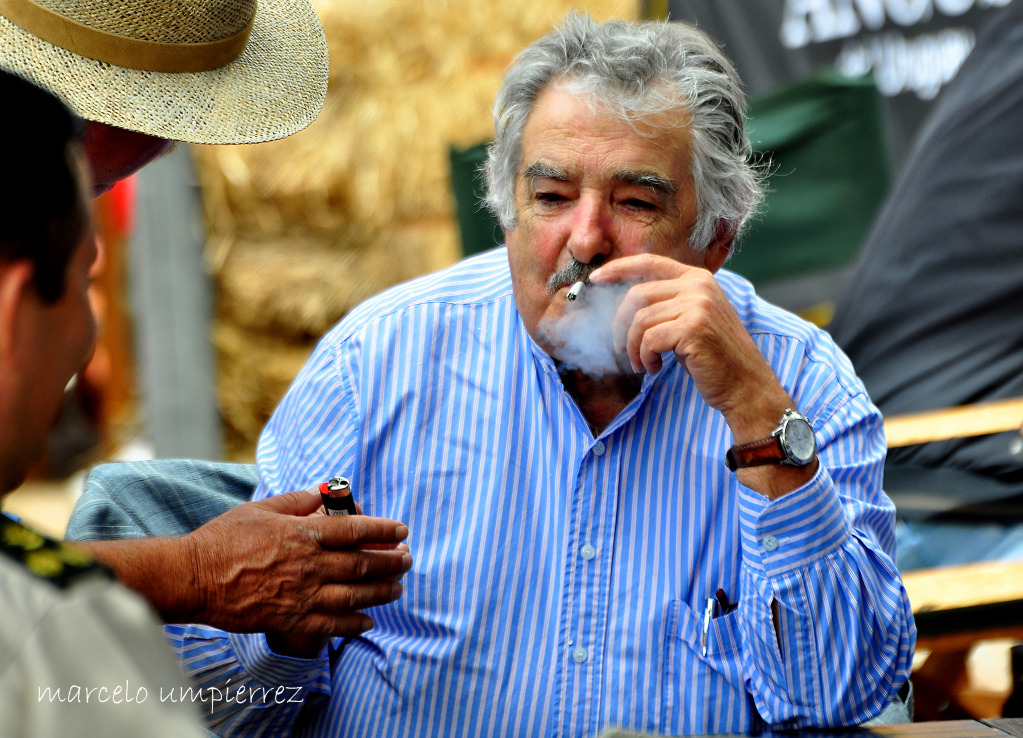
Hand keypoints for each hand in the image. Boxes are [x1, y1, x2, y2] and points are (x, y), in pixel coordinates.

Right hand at [184, 487, 411, 644]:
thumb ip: (298, 500)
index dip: (383, 530)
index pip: (354, 530)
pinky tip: (369, 621)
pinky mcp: (289, 620)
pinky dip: (354, 624)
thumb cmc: (224, 539)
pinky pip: (330, 626)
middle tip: (408, 560)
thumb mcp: (262, 509)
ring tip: (397, 587)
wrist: (193, 578)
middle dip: (391, 562)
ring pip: (353, 595)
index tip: (401, 531)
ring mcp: (300, 596)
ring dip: (380, 591)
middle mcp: (307, 565)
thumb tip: (325, 491)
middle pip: (361, 564)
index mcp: (302, 534)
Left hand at [589, 254, 785, 420]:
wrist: (745, 385)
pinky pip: (649, 339)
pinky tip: (653, 368)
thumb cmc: (713, 357)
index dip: (619, 268)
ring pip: (640, 320)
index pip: (649, 262)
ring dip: (633, 348)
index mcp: (698, 278)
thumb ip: (666, 304)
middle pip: (637, 295)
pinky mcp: (693, 328)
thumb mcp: (691, 320)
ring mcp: (698, 304)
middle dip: (621, 326)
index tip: (596, 278)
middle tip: (622, 350)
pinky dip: (644, 357)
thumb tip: (623, 303)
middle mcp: (699, 285)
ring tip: (642, 364)